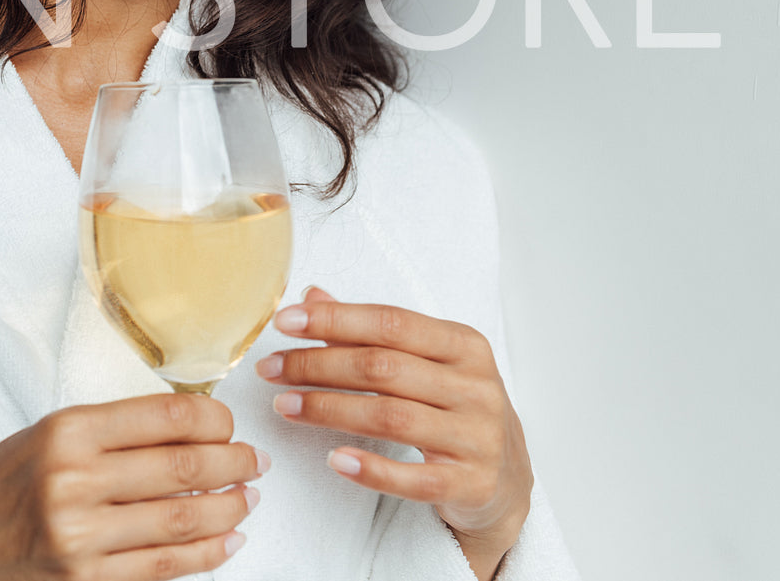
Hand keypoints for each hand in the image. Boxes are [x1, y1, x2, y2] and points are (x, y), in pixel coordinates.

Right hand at [0, 393, 265, 580]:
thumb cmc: (2, 483)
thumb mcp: (51, 434)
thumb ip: (116, 429)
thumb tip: (196, 428)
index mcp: (70, 430)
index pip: (169, 416)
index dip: (217, 420)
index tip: (230, 425)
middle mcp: (75, 480)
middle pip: (185, 467)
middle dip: (235, 463)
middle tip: (254, 461)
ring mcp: (80, 537)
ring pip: (182, 520)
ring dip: (229, 509)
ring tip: (247, 499)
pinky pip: (164, 568)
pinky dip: (205, 554)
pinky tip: (225, 541)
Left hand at [255, 287, 531, 579]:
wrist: (508, 480)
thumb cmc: (456, 409)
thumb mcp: (426, 362)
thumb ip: (372, 332)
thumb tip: (313, 296)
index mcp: (464, 344)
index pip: (390, 323)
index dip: (334, 320)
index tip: (284, 321)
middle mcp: (475, 386)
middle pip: (383, 368)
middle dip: (317, 365)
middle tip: (271, 369)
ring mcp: (477, 436)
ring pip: (391, 416)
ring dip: (328, 410)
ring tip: (284, 406)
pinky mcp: (471, 483)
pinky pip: (414, 477)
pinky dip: (371, 468)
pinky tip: (334, 459)